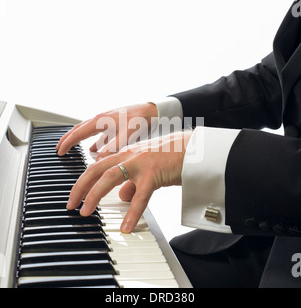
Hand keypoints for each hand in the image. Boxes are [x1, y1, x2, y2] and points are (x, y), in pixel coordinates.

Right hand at [56, 102, 157, 157]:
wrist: (152, 111)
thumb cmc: (140, 120)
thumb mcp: (126, 135)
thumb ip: (112, 148)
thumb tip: (98, 160)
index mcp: (100, 121)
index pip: (78, 133)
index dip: (67, 143)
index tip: (60, 151)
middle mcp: (101, 119)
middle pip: (79, 130)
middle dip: (68, 139)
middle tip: (59, 149)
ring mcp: (106, 121)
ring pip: (87, 130)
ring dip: (78, 139)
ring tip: (73, 147)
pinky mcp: (113, 123)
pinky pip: (98, 133)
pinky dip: (93, 140)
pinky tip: (95, 148)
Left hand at [66, 131, 191, 232]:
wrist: (190, 150)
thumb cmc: (169, 158)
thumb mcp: (145, 169)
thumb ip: (131, 183)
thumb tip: (121, 197)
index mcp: (125, 155)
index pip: (97, 166)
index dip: (83, 181)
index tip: (75, 196)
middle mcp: (128, 156)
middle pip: (96, 169)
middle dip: (79, 187)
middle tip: (70, 204)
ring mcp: (140, 163)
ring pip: (110, 177)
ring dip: (94, 195)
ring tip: (86, 212)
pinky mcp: (153, 173)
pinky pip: (140, 196)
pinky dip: (131, 213)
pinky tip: (126, 227)